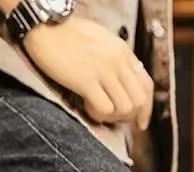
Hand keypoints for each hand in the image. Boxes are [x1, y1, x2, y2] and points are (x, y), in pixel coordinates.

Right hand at [23, 19, 153, 129]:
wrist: (46, 25)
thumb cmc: (69, 34)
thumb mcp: (102, 42)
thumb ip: (115, 61)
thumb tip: (122, 84)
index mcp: (124, 51)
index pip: (147, 86)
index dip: (146, 109)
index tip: (139, 123)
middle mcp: (118, 61)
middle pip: (139, 101)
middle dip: (129, 117)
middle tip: (113, 118)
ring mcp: (103, 71)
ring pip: (124, 108)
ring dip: (112, 117)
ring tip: (97, 110)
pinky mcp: (86, 80)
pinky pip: (104, 109)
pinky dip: (98, 115)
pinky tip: (87, 107)